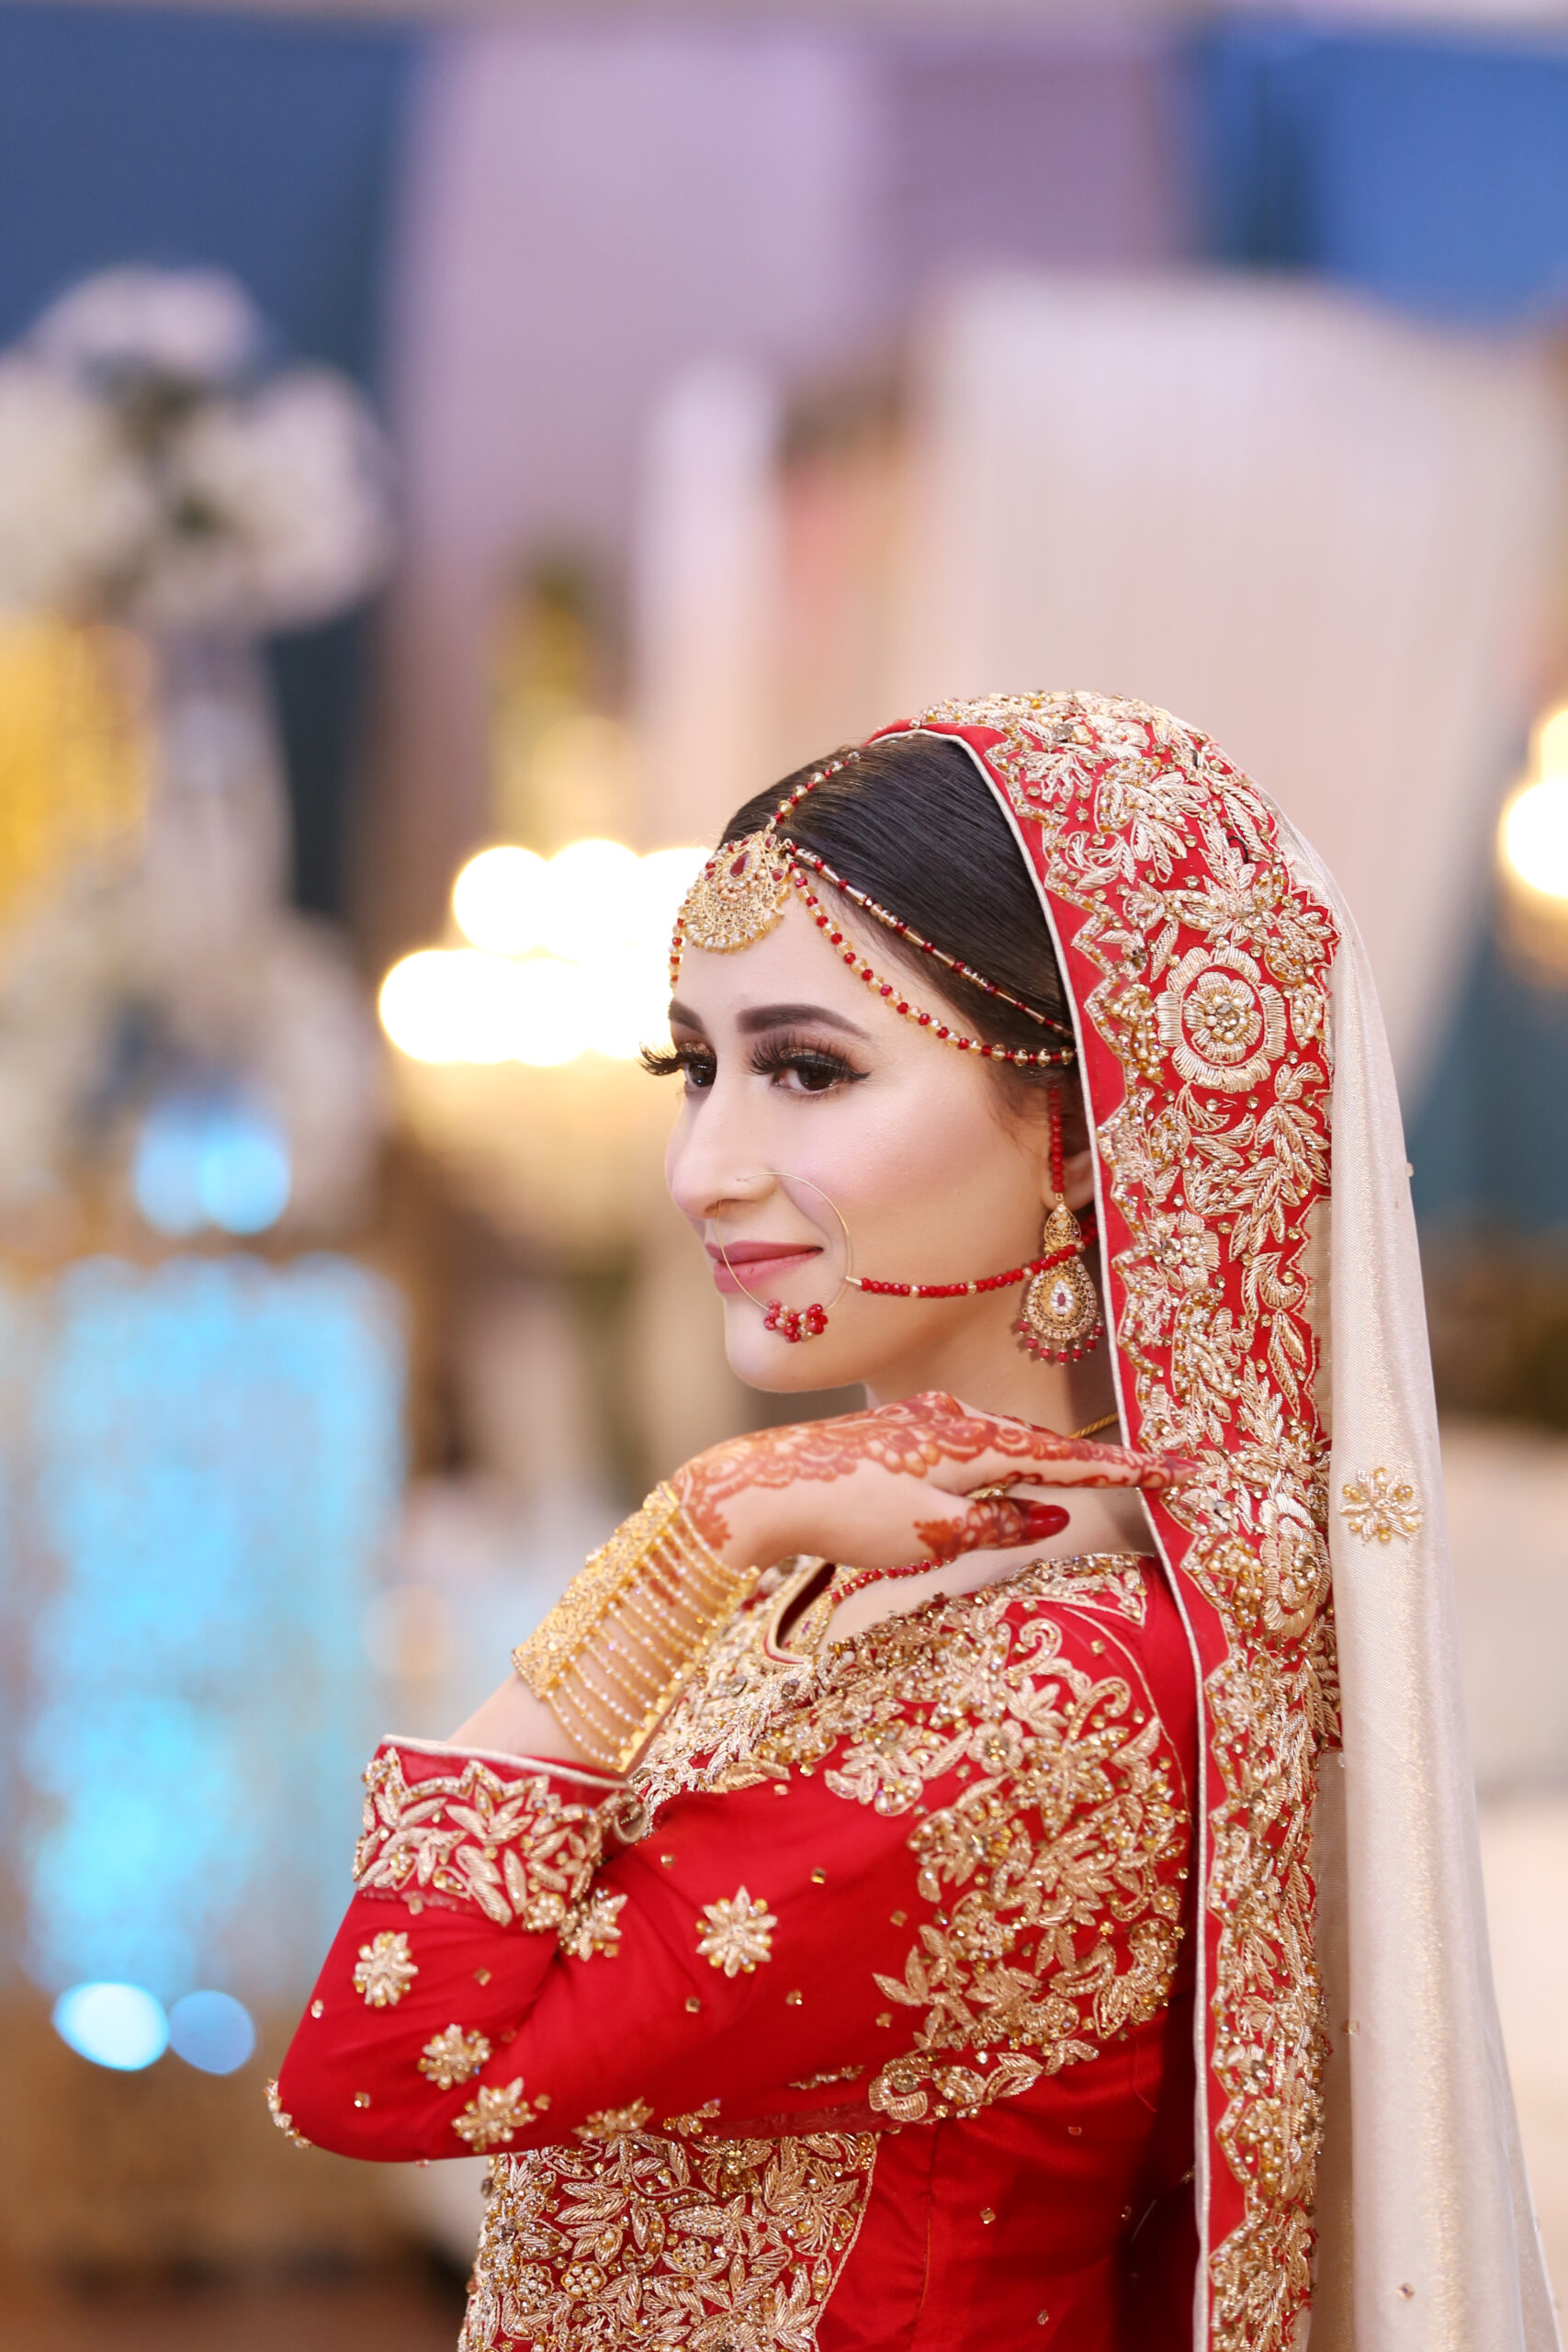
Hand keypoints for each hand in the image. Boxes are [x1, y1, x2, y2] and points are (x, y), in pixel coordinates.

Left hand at [670, 1389, 1194, 1574]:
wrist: (762, 1485)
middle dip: (1095, 1462)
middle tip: (1153, 1475)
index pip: (1066, 1458)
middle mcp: (955, 1419)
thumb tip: (1049, 1513)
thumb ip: (998, 1525)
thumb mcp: (932, 1535)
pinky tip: (998, 1477)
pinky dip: (998, 1465)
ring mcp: (923, 1420)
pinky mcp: (897, 1432)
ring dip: (1043, 1465)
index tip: (1176, 1471)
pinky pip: (968, 1447)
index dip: (1123, 1468)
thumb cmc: (847, 1512)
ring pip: (1001, 1445)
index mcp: (972, 1443)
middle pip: (1041, 1445)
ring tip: (1091, 1478)